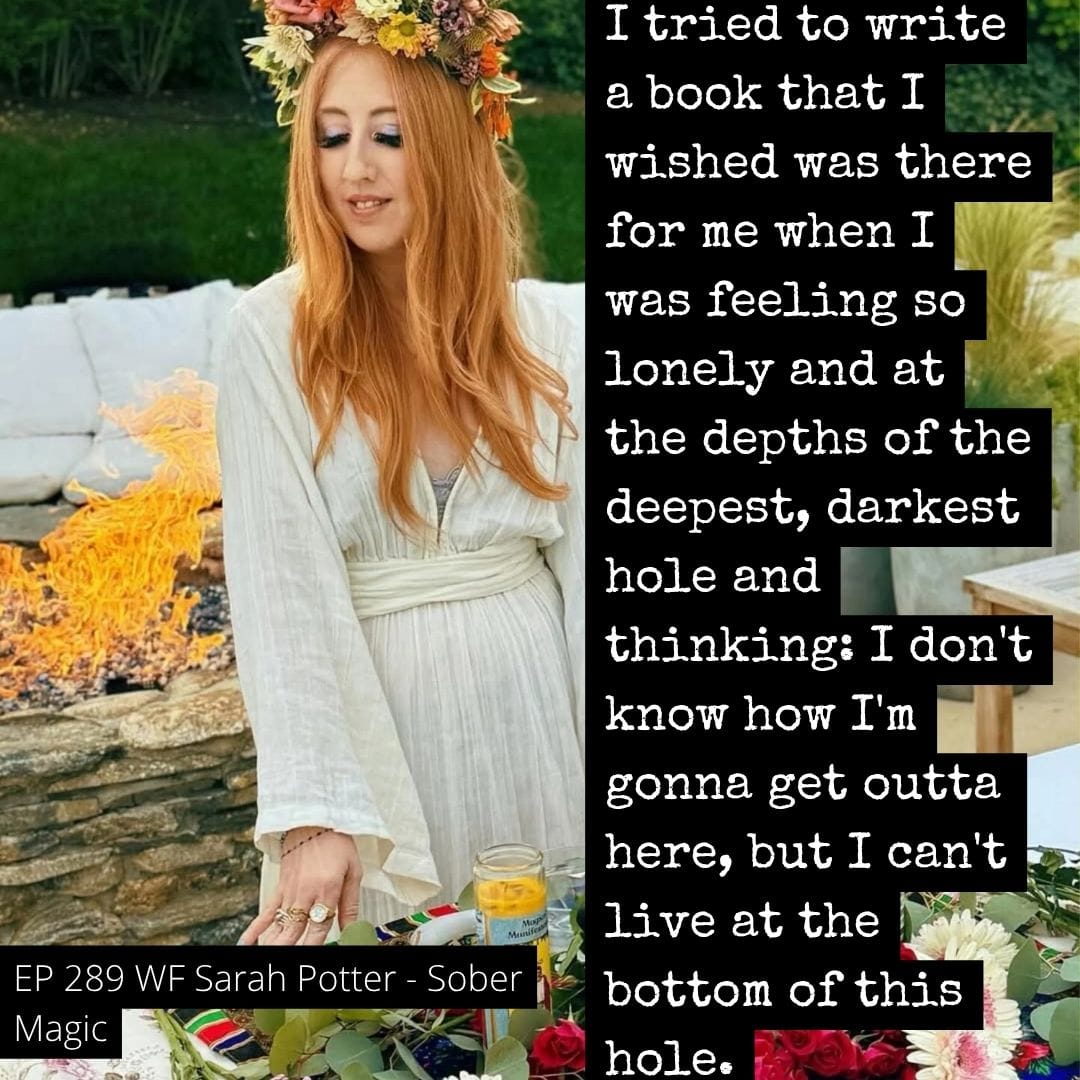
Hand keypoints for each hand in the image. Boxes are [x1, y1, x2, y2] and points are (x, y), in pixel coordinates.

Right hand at [240, 827, 361, 944]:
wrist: (313, 819)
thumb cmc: (336, 843)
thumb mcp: (353, 871)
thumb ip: (351, 903)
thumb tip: (352, 929)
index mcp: (328, 889)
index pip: (320, 927)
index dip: (316, 946)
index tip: (316, 956)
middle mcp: (306, 893)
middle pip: (296, 931)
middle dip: (291, 949)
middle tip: (288, 961)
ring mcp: (290, 891)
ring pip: (279, 926)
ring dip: (274, 944)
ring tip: (269, 956)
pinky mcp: (280, 888)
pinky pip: (266, 913)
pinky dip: (255, 930)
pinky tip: (247, 943)